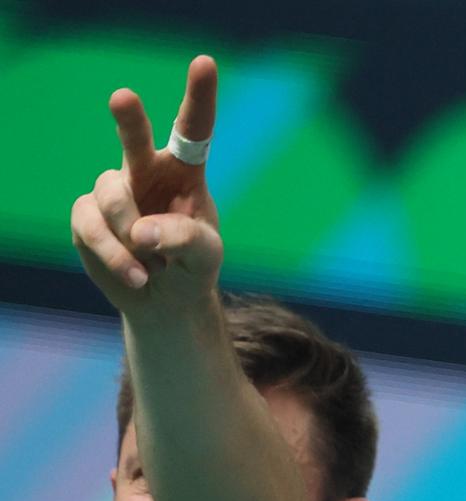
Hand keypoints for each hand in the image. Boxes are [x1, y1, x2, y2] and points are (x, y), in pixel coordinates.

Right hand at [71, 55, 222, 312]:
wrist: (164, 300)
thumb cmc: (192, 267)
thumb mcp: (205, 256)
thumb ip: (185, 239)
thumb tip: (143, 232)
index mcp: (185, 173)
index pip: (193, 131)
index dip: (199, 97)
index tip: (205, 63)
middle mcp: (146, 172)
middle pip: (134, 138)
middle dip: (128, 118)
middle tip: (123, 98)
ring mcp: (113, 191)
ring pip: (112, 196)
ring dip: (130, 236)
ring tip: (149, 266)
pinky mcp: (87, 215)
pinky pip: (91, 226)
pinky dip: (113, 255)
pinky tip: (134, 274)